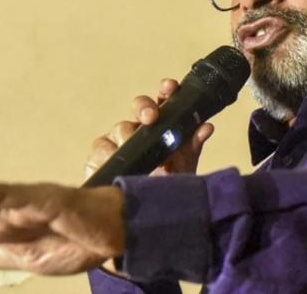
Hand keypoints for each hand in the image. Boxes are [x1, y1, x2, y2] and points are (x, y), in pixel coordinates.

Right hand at [86, 78, 214, 178]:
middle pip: (140, 106)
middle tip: (152, 117)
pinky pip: (101, 147)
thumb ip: (192, 147)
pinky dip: (109, 152)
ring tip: (138, 152)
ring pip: (121, 127)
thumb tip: (206, 127)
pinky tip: (116, 160)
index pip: (165, 101)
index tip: (170, 87)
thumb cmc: (163, 188)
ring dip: (129, 135)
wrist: (141, 218)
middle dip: (146, 107)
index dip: (166, 91)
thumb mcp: (183, 168)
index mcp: (163, 127)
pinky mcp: (100, 156)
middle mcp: (141, 129)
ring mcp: (119, 141)